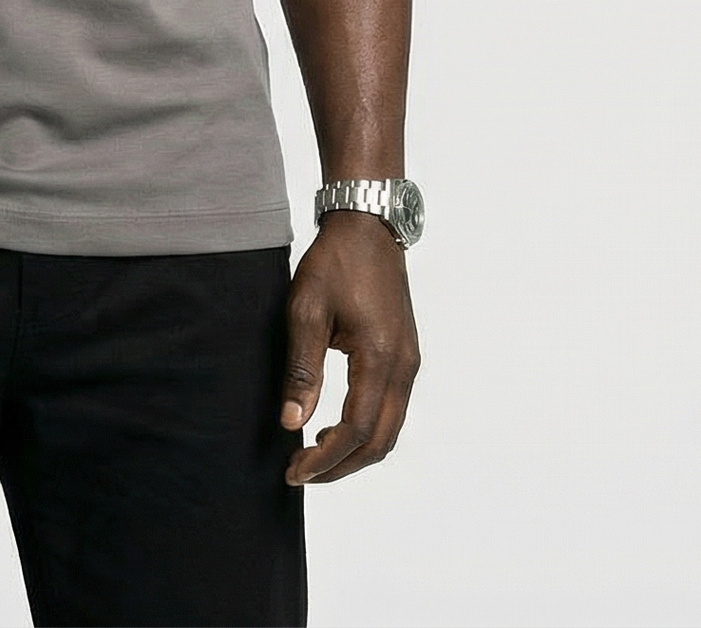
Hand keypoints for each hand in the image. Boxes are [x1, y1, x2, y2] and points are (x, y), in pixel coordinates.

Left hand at [280, 210, 420, 483]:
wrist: (367, 227)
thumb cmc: (333, 263)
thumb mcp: (306, 310)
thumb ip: (301, 369)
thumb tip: (291, 422)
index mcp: (380, 358)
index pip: (356, 431)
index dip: (325, 459)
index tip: (293, 471)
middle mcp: (403, 367)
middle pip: (379, 441)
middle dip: (341, 466)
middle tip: (300, 472)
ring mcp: (409, 362)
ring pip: (389, 429)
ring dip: (355, 450)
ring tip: (314, 454)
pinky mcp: (405, 355)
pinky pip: (391, 409)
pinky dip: (366, 430)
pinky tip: (335, 426)